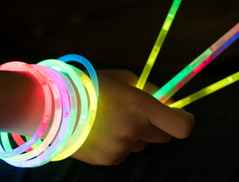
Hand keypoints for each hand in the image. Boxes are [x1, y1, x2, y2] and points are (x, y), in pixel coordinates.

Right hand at [71, 70, 194, 164]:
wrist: (53, 106)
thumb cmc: (91, 85)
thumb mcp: (124, 78)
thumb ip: (149, 90)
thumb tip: (167, 101)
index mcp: (140, 107)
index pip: (180, 126)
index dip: (186, 121)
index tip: (182, 115)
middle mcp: (134, 131)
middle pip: (165, 138)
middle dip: (161, 126)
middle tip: (145, 115)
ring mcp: (120, 148)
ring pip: (144, 145)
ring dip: (139, 134)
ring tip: (116, 120)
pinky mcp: (108, 160)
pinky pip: (126, 152)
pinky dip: (123, 143)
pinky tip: (105, 130)